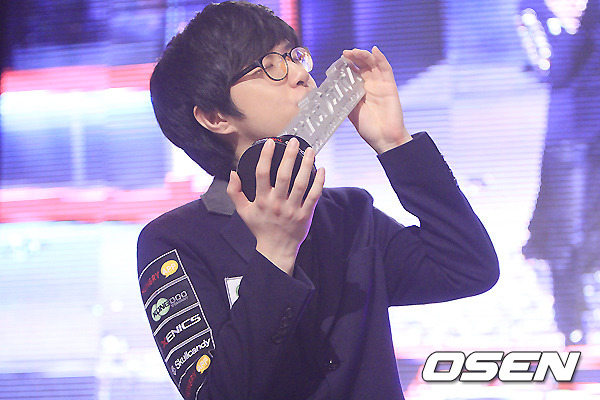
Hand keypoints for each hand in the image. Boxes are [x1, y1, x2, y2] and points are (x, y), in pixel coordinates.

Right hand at [227, 138, 324, 274]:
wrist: (276, 249)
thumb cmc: (260, 228)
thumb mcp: (243, 211)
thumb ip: (235, 192)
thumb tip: (232, 173)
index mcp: (261, 200)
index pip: (262, 174)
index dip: (265, 157)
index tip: (270, 143)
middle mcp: (277, 203)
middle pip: (284, 175)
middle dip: (289, 156)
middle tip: (293, 142)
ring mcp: (292, 209)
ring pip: (301, 183)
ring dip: (306, 165)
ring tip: (310, 151)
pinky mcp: (305, 215)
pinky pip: (314, 196)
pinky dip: (319, 182)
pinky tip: (321, 169)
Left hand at [342, 46, 411, 152]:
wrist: (383, 137)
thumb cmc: (368, 127)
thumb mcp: (350, 111)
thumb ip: (344, 98)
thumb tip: (331, 89)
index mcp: (359, 90)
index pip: (353, 72)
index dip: (346, 64)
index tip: (338, 60)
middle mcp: (370, 85)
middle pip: (362, 65)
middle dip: (354, 57)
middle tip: (345, 53)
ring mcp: (380, 84)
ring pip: (372, 64)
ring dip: (364, 55)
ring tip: (355, 52)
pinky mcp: (390, 85)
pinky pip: (385, 68)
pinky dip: (380, 58)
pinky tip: (374, 50)